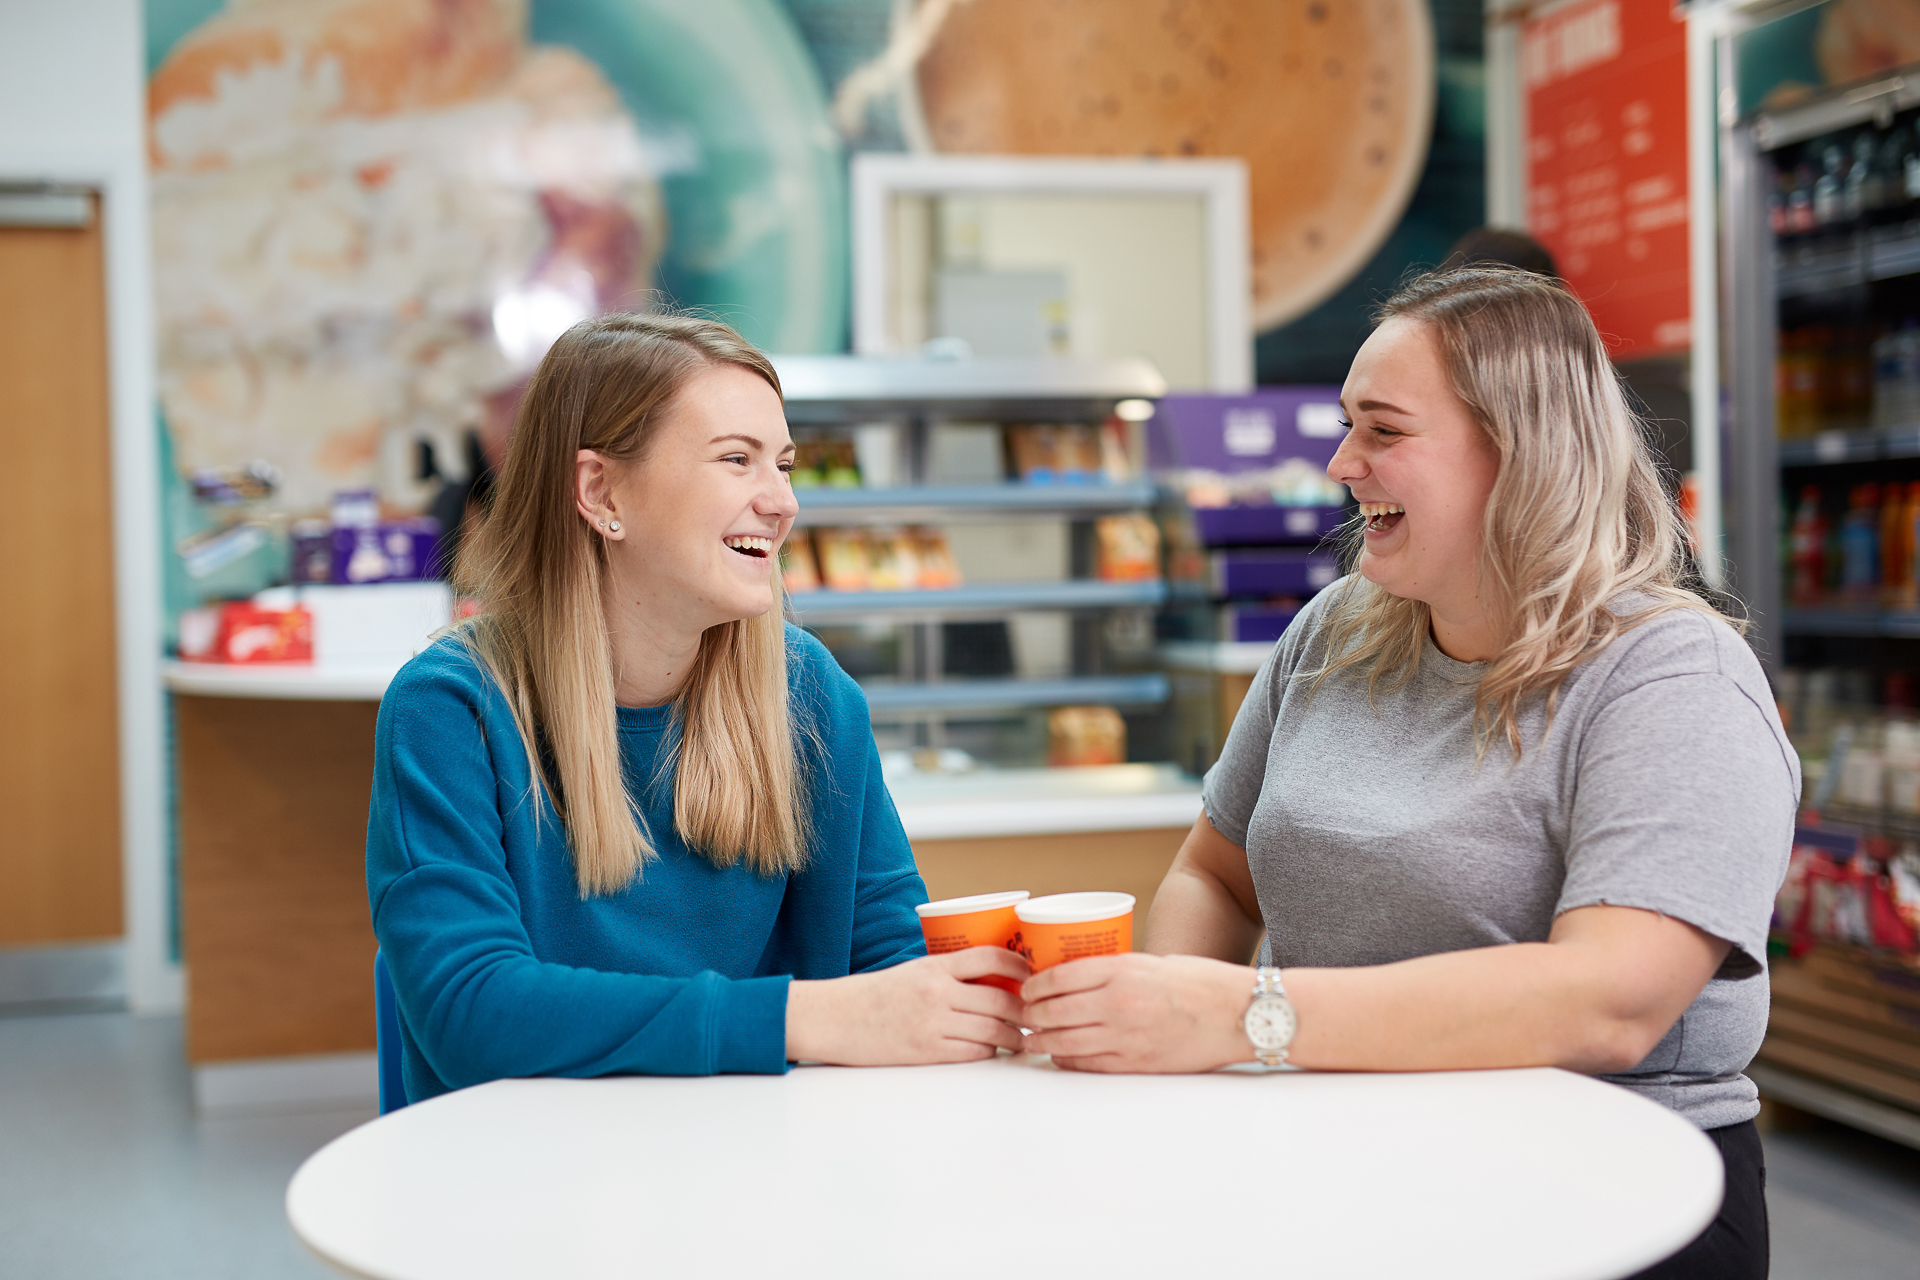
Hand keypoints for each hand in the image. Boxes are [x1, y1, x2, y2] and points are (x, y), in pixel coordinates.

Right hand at [786, 947, 1030, 1065]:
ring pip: (994, 1030)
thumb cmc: (876, 995)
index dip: (1020, 965)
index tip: (1034, 974)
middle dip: (1025, 1009)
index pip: (990, 956)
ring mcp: (933, 1023)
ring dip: (1014, 1036)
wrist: (836, 1019)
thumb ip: (950, 974)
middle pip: (1001, 999)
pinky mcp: (927, 1051)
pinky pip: (974, 1052)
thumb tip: (994, 981)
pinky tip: (994, 1050)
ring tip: (1022, 1038)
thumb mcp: (914, 971)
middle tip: (1037, 1013)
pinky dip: (990, 1051)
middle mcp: (937, 992)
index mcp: (934, 966)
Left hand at [1021, 953, 1254, 1072]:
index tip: (1026, 988)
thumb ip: (1116, 971)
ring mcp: (1126, 1036)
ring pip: (1065, 1041)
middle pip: (1054, 1011)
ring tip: (1030, 1039)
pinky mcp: (1137, 1062)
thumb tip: (1079, 980)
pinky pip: (1088, 1064)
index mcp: (1122, 971)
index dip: (1034, 985)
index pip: (1059, 978)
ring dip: (1042, 1041)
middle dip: (1030, 1015)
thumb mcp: (1153, 962)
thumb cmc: (1201, 982)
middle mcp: (1118, 1003)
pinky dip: (1067, 1059)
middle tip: (1021, 1015)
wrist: (1240, 1013)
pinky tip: (1060, 1055)